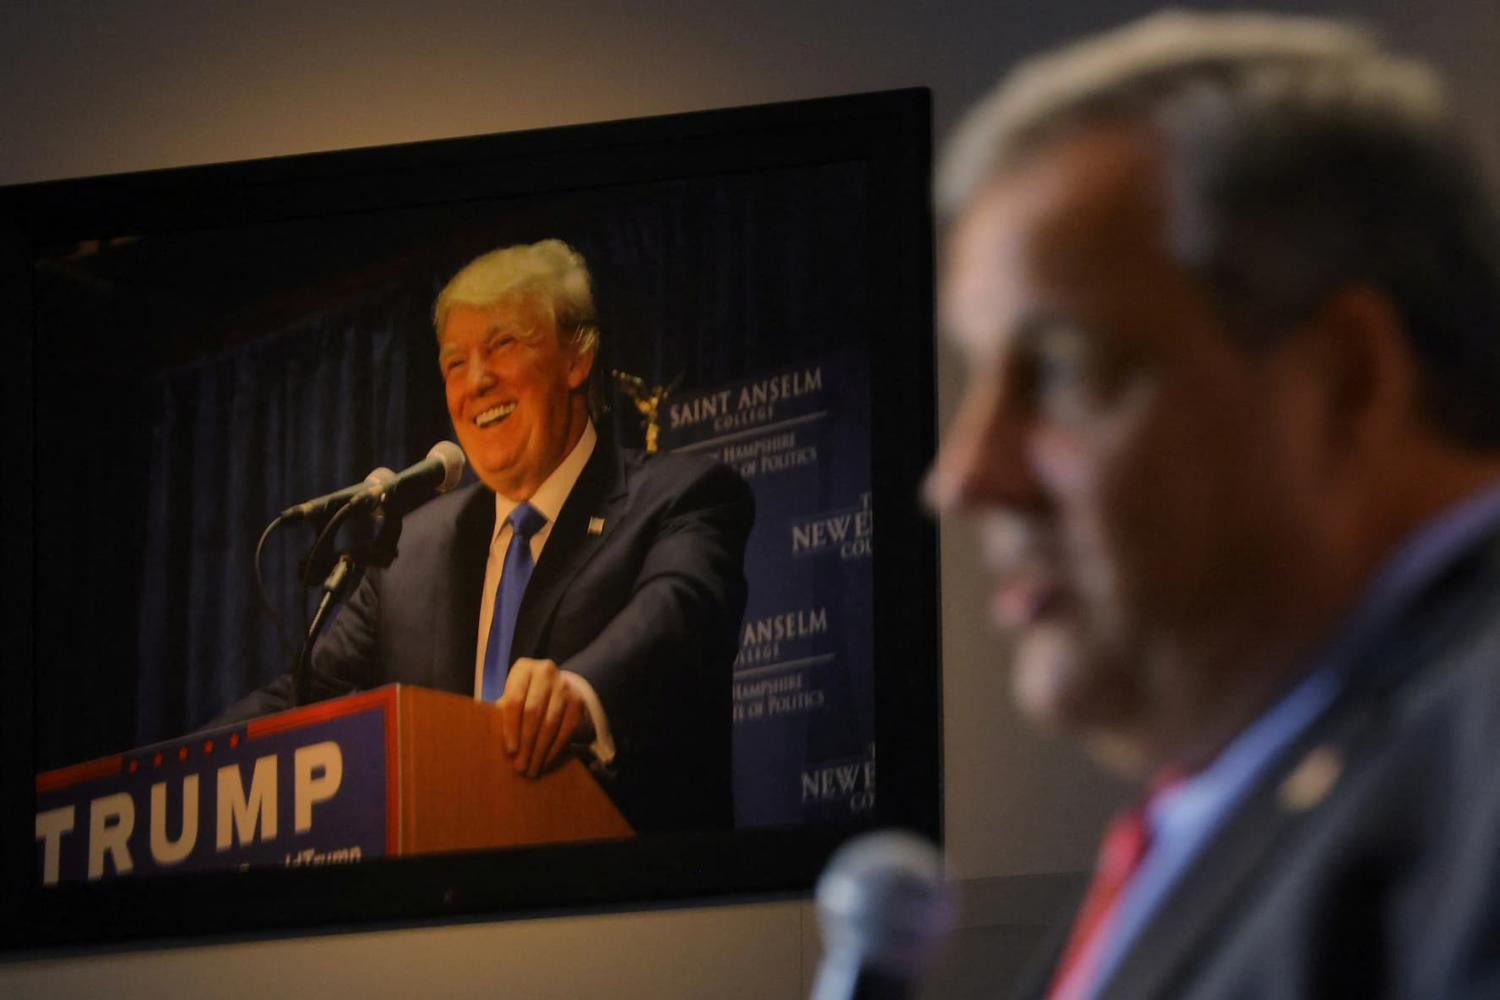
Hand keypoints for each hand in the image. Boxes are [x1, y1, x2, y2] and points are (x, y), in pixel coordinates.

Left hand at [497, 658, 595, 777]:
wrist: (552, 686)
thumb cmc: (522, 695)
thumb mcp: (509, 697)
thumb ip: (502, 713)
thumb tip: (491, 741)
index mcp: (523, 669)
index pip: (515, 700)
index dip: (511, 727)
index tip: (510, 751)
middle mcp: (545, 672)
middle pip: (534, 712)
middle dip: (526, 743)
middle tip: (520, 767)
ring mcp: (564, 685)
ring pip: (551, 722)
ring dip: (540, 750)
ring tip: (532, 769)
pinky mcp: (577, 700)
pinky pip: (567, 728)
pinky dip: (556, 748)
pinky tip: (546, 761)